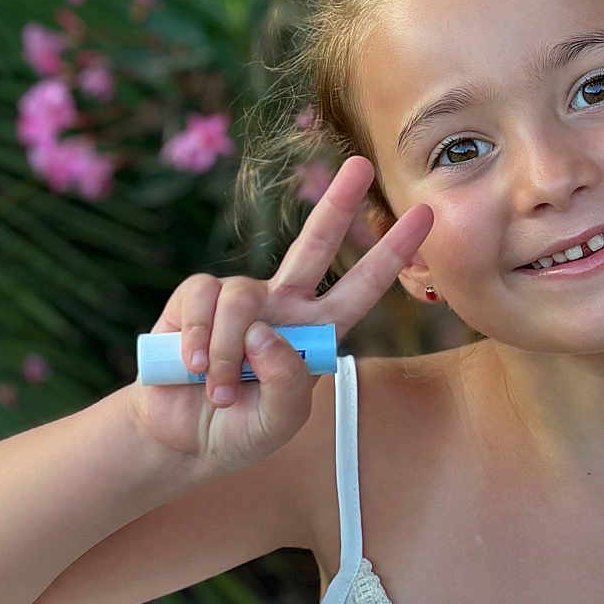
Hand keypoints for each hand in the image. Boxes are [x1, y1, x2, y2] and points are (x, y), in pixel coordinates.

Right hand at [129, 156, 432, 474]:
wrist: (178, 439)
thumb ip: (287, 384)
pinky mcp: (196, 298)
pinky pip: (203, 300)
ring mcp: (241, 298)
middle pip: (315, 243)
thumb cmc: (237, 432)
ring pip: (242, 298)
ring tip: (218, 391)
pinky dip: (198, 339)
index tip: (425, 214)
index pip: (362, 286)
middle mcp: (284, 306)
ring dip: (227, 352)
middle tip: (360, 164)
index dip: (392, 252)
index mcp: (316, 332)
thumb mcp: (278, 423)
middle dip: (338, 203)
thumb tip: (266, 332)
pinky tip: (193, 368)